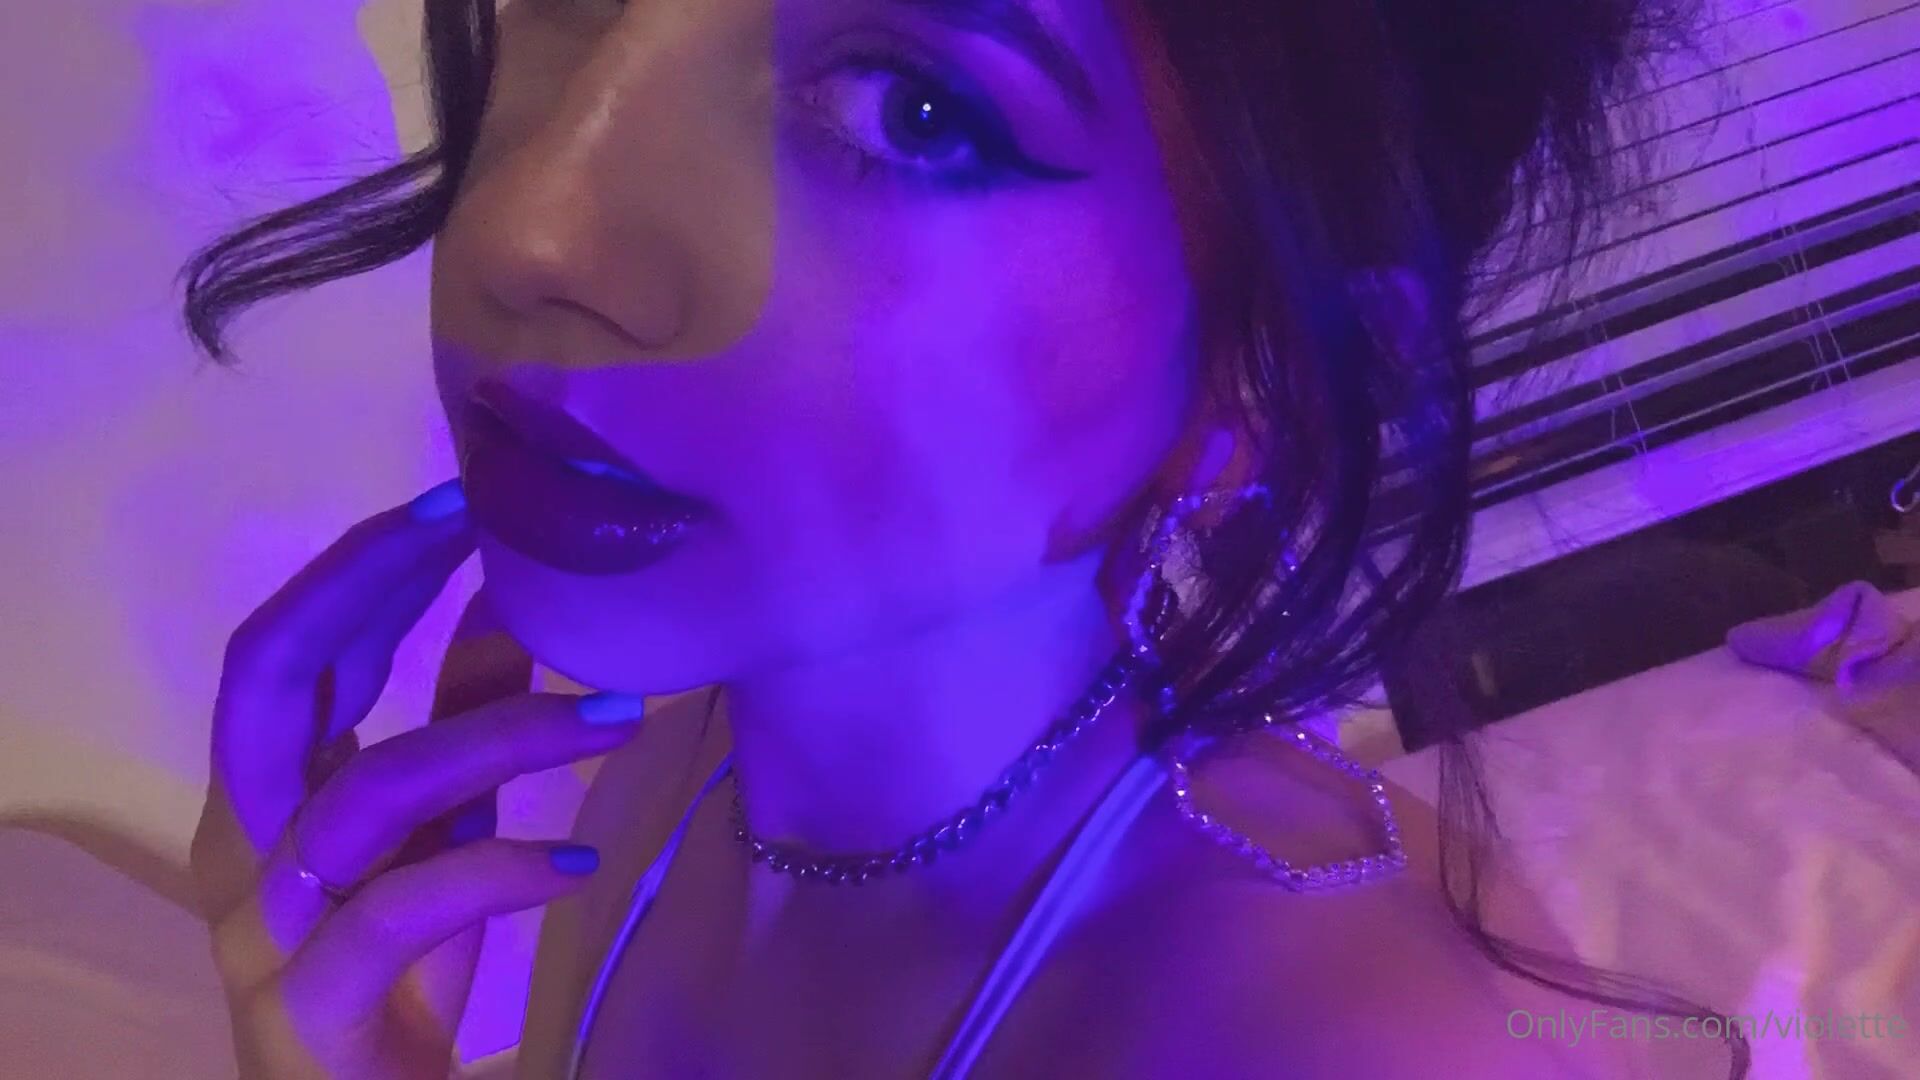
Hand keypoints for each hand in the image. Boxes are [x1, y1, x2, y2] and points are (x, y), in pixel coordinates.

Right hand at [190, 482, 648, 1078]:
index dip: (365, 564)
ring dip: (502, 737)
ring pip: (368, 794)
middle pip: (270, 683)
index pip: (288, 648)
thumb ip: (459, 720)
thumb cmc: (400, 967)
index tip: (464, 493)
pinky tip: (576, 865)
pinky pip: (404, 911)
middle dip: (370, 587)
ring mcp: (265, 929)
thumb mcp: (441, 828)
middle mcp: (240, 846)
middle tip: (477, 525)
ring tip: (620, 717)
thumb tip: (508, 593)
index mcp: (263, 792)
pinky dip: (498, 873)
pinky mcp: (311, 1007)